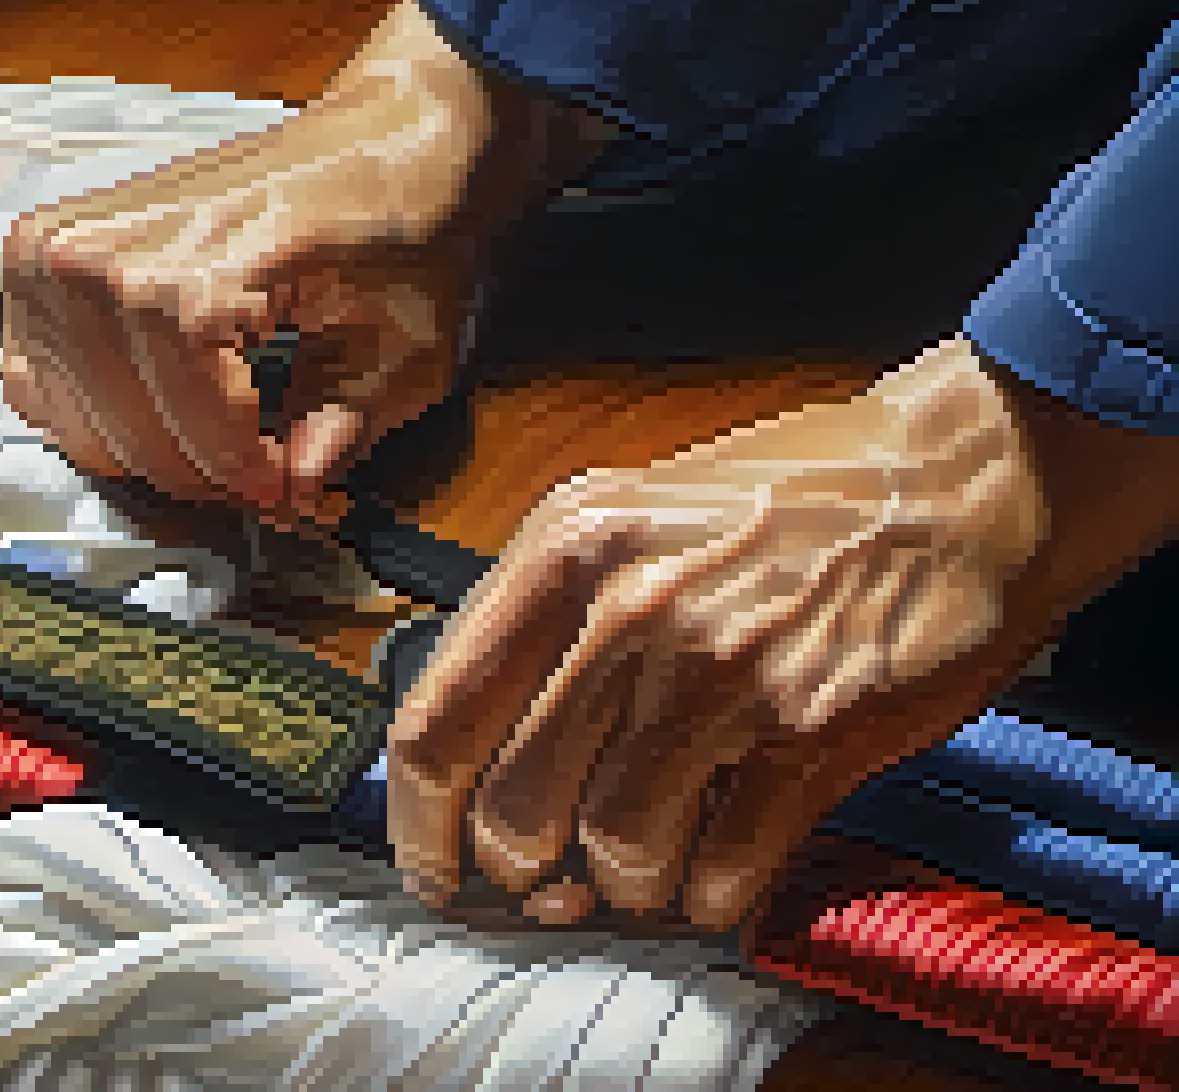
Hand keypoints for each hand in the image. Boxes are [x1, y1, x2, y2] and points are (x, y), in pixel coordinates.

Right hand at [0, 0, 586, 527]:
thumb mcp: (403, 345)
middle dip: (201, 469)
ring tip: (213, 435)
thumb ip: (341, 430)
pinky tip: (152, 403)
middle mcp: (105, 260)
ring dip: (149, 447)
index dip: (248, 475)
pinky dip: (90, 409)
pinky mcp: (36, 253)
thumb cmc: (391, 217)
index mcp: (191, 273)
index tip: (283, 485)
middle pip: (128, 437)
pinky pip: (32, 382)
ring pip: (78, 424)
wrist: (376, 139)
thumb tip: (297, 490)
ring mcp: (58, 252)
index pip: (192, 434)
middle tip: (257, 466)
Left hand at [386, 337, 1055, 930]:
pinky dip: (709, 894)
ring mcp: (718, 672)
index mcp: (564, 548)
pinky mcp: (810, 732)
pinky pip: (721, 866)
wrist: (958, 481)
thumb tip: (474, 748)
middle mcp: (626, 608)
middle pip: (512, 804)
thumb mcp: (630, 511)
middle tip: (548, 877)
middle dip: (521, 866)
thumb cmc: (788, 502)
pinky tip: (719, 872)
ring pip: (613, 844)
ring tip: (652, 862)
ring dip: (625, 882)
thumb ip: (546, 615)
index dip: (417, 819)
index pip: (438, 718)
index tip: (429, 862)